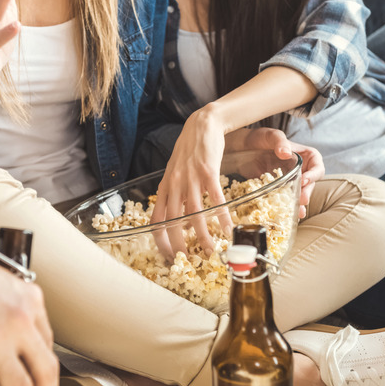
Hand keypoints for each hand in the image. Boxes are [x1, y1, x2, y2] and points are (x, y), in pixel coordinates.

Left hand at [151, 108, 232, 258]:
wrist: (202, 124)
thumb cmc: (189, 150)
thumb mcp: (174, 171)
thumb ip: (174, 192)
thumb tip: (177, 216)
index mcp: (165, 186)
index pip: (156, 218)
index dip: (159, 239)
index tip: (167, 255)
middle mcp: (175, 184)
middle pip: (172, 221)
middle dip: (178, 244)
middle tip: (186, 261)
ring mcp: (191, 178)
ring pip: (194, 214)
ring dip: (202, 236)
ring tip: (210, 251)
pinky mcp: (208, 171)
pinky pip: (215, 199)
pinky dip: (221, 216)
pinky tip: (227, 229)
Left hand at [232, 128, 323, 217]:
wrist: (241, 148)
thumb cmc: (259, 138)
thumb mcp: (270, 135)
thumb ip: (279, 142)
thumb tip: (286, 153)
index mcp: (305, 156)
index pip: (317, 166)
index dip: (314, 175)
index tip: (304, 180)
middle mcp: (301, 170)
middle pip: (310, 184)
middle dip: (307, 192)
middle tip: (301, 200)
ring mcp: (289, 181)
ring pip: (299, 194)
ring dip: (299, 203)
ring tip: (297, 212)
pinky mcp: (278, 190)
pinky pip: (284, 199)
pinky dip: (285, 206)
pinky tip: (284, 213)